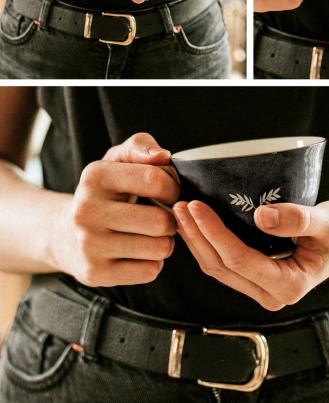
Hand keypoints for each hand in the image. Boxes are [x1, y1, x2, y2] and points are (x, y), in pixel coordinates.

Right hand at [55, 133, 179, 286]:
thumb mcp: (117, 161)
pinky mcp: (95, 273)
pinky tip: (141, 252)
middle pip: (160, 221)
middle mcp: (86, 210)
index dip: (174, 188)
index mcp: (95, 176)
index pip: (155, 180)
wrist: (64, 233)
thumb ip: (141, 147)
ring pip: (159, 248)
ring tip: (154, 235)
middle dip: (171, 219)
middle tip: (164, 217)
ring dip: (166, 242)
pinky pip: (150, 271)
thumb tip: (162, 156)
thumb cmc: (105, 192)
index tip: (171, 192)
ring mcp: (88, 245)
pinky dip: (153, 263)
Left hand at [173, 199, 328, 310]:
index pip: (240, 260)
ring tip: (181, 211)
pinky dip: (207, 242)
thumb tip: (261, 216)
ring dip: (196, 240)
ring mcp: (262, 288)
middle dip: (197, 236)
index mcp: (288, 286)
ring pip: (217, 267)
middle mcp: (271, 295)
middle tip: (180, 204)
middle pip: (221, 266)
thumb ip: (299, 219)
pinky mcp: (256, 276)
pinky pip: (224, 263)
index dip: (214, 233)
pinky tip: (196, 222)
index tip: (196, 205)